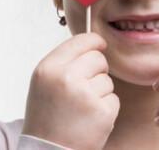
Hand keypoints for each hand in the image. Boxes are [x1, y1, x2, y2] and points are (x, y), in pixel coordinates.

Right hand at [22, 32, 119, 149]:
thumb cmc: (47, 118)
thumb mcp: (45, 83)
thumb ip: (66, 62)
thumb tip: (94, 43)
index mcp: (48, 68)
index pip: (82, 40)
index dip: (95, 42)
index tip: (100, 45)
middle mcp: (66, 78)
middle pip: (99, 58)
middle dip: (97, 71)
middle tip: (82, 90)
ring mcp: (85, 94)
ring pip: (107, 80)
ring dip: (100, 93)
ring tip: (81, 109)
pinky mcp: (102, 111)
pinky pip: (113, 99)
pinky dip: (105, 109)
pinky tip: (89, 119)